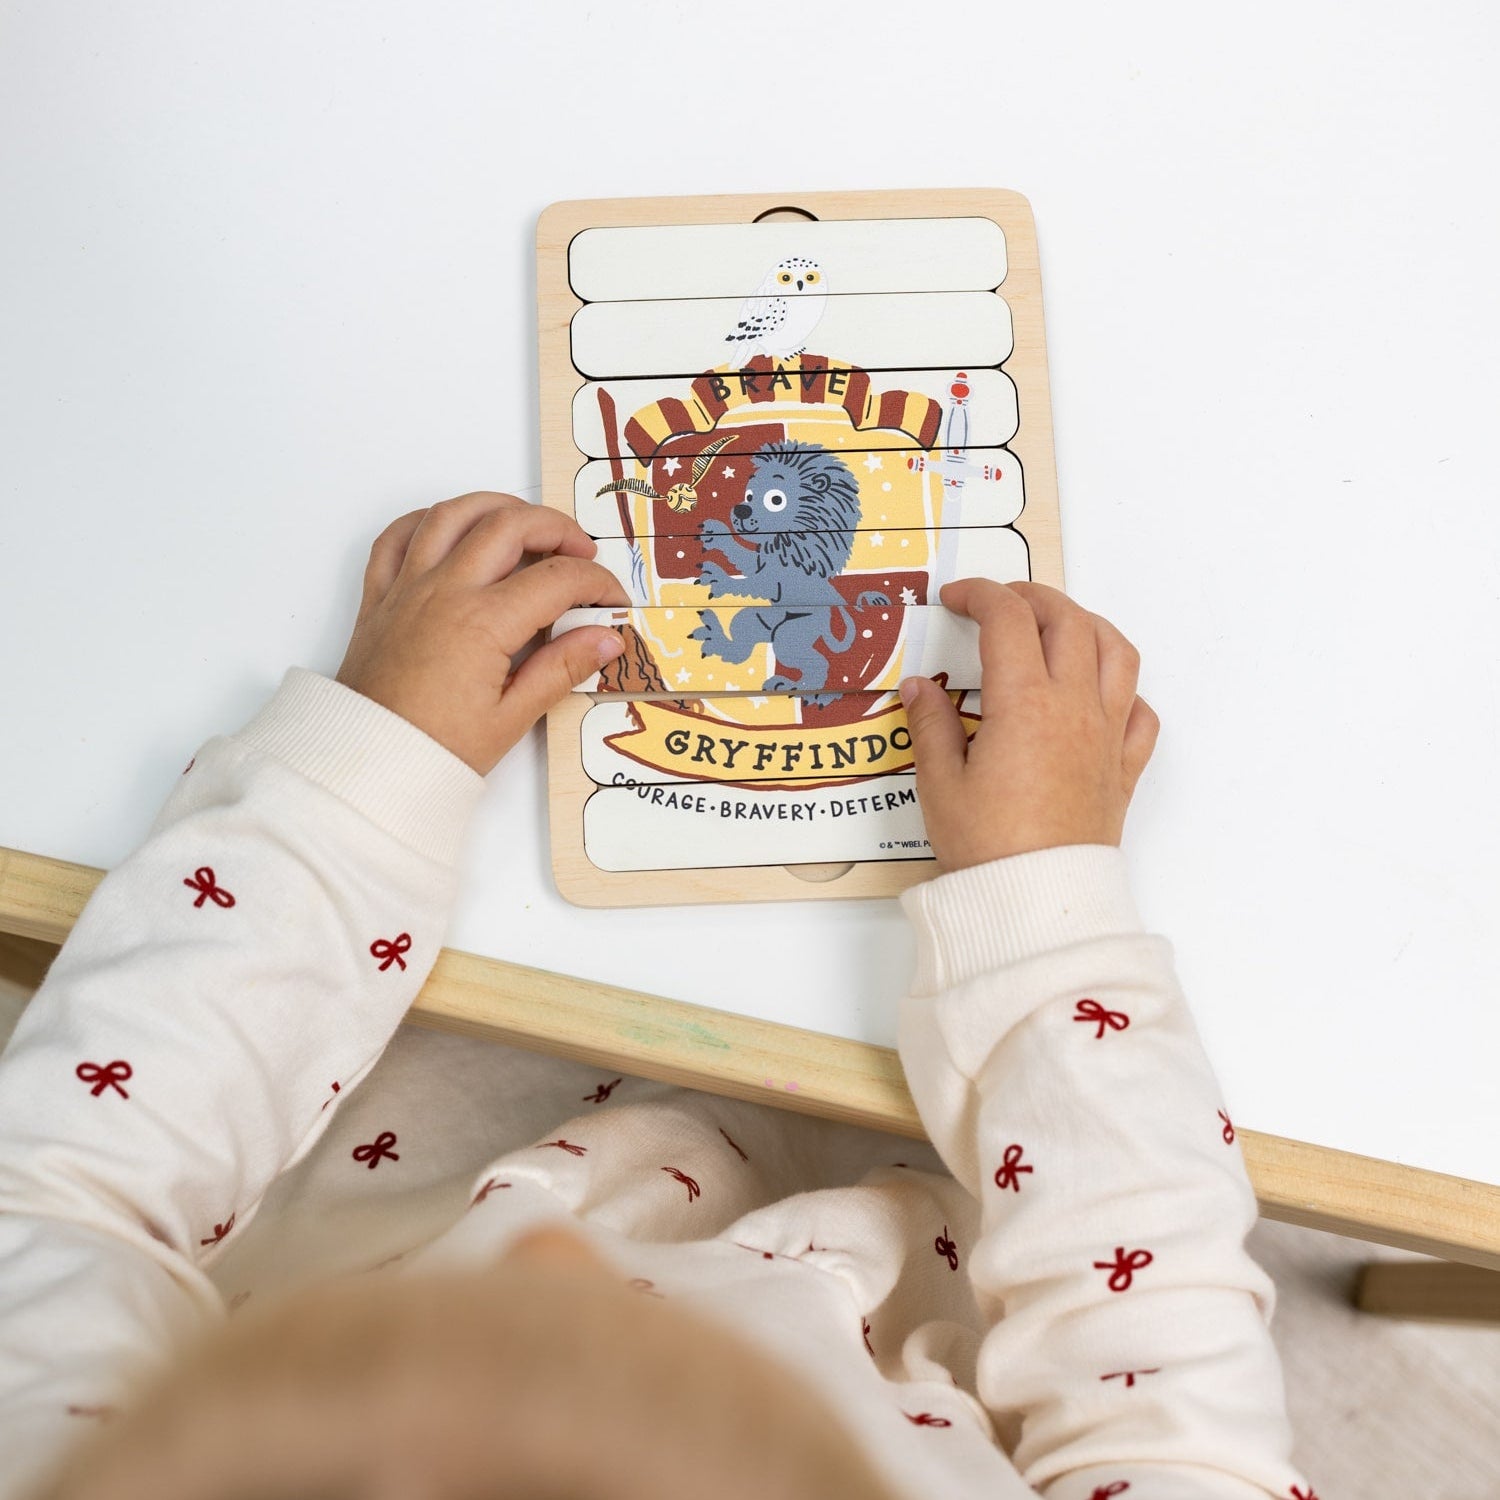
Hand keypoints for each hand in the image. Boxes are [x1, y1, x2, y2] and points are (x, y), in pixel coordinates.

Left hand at [335, 493, 628, 774]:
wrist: (365, 762)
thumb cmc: (435, 749)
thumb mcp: (511, 718)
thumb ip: (562, 669)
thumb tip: (607, 639)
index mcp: (483, 623)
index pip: (557, 580)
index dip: (597, 583)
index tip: (613, 600)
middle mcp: (445, 591)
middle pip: (510, 526)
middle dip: (557, 529)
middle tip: (582, 552)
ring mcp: (408, 587)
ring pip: (454, 514)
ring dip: (497, 507)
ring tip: (527, 525)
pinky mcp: (379, 596)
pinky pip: (398, 535)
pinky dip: (429, 520)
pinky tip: (455, 532)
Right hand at [900, 580, 1158, 872]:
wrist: (1036, 904)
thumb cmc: (988, 850)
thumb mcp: (940, 783)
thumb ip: (931, 724)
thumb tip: (922, 688)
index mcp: (1025, 704)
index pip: (1008, 619)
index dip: (980, 595)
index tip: (956, 598)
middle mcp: (1074, 709)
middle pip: (1067, 619)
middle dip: (1032, 596)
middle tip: (999, 601)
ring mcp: (1106, 736)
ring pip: (1116, 651)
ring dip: (1087, 624)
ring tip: (1058, 624)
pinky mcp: (1122, 770)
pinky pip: (1142, 712)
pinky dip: (1125, 688)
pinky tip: (1101, 693)